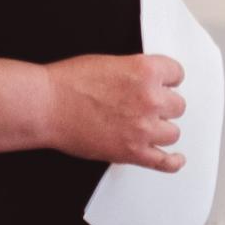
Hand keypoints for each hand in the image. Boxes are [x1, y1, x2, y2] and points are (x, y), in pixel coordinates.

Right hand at [45, 52, 184, 170]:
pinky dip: (172, 162)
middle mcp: (150, 99)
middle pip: (178, 105)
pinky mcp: (132, 152)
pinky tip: (176, 159)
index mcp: (145, 71)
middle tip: (146, 106)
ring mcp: (143, 128)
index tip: (164, 85)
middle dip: (163, 105)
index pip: (177, 74)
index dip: (168, 80)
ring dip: (161, 129)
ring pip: (172, 132)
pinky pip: (164, 161)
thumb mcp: (110, 62)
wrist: (46, 105)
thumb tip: (147, 83)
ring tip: (145, 126)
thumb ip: (136, 73)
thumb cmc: (68, 83)